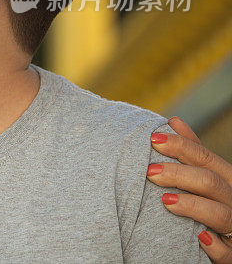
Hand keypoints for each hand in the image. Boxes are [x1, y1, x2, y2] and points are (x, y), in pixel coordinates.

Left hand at [147, 116, 231, 262]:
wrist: (227, 241)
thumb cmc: (211, 202)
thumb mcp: (206, 175)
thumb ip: (193, 152)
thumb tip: (174, 121)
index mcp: (227, 179)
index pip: (205, 157)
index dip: (180, 146)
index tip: (152, 139)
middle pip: (211, 182)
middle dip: (179, 174)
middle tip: (149, 172)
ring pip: (221, 215)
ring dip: (193, 206)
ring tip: (166, 201)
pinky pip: (229, 253)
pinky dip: (217, 247)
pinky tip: (200, 239)